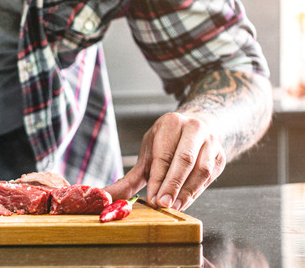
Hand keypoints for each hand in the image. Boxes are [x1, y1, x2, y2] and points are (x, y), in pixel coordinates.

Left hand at [104, 111, 225, 210]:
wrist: (199, 129)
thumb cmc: (168, 143)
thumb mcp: (148, 153)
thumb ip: (131, 177)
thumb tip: (107, 195)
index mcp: (172, 123)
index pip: (164, 154)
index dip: (158, 179)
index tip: (152, 198)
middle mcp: (194, 128)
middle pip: (184, 160)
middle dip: (173, 184)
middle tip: (163, 204)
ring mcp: (211, 142)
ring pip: (201, 170)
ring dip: (187, 191)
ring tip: (174, 207)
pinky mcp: (221, 157)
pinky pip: (210, 177)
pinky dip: (196, 192)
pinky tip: (185, 202)